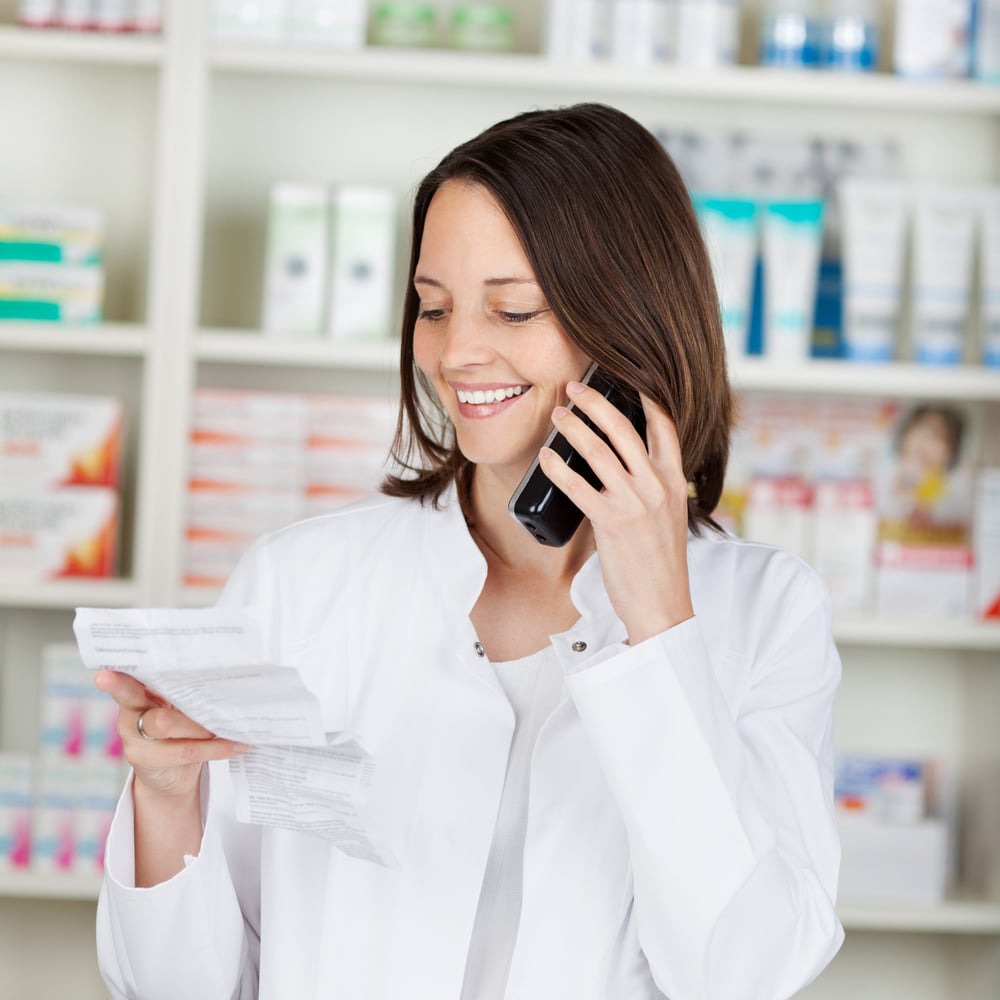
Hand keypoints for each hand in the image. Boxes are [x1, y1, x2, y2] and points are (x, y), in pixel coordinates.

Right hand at [95, 668, 247, 803]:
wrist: (172, 776)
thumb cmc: (181, 728)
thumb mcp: (179, 706)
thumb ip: (186, 691)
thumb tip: (224, 674)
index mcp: (138, 692)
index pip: (127, 676)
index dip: (118, 673)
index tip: (105, 671)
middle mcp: (130, 713)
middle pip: (134, 697)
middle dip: (141, 688)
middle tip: (140, 680)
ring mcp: (135, 739)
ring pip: (163, 724)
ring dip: (199, 722)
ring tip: (230, 722)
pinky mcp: (149, 761)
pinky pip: (187, 750)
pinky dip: (217, 748)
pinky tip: (238, 744)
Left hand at [538, 379, 693, 643]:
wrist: (662, 604)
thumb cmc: (660, 563)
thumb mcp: (668, 516)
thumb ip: (652, 488)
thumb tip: (623, 467)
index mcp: (673, 481)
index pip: (665, 425)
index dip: (645, 396)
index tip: (624, 377)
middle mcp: (656, 485)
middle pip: (624, 428)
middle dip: (595, 402)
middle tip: (574, 387)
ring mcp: (634, 502)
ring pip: (599, 450)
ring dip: (573, 427)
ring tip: (557, 415)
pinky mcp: (611, 522)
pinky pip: (578, 486)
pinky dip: (557, 468)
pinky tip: (545, 458)